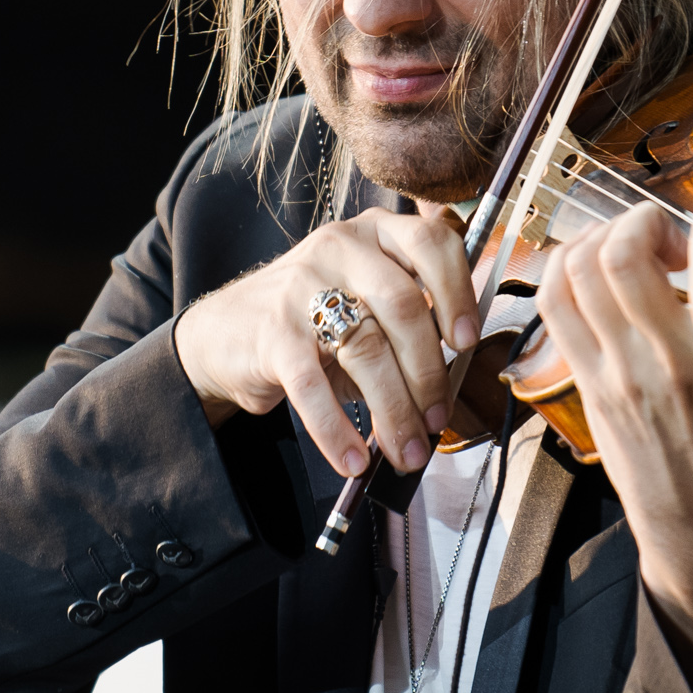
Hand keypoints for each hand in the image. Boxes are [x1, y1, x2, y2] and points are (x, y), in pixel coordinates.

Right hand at [173, 204, 478, 478]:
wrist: (225, 334)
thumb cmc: (311, 322)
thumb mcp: (364, 303)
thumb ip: (409, 325)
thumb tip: (450, 387)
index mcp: (375, 233)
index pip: (432, 244)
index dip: (458, 293)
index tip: (467, 342)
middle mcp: (340, 247)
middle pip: (404, 306)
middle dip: (428, 374)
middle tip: (436, 420)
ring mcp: (302, 285)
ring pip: (366, 349)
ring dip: (394, 411)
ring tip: (405, 450)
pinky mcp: (273, 331)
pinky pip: (313, 386)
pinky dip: (336, 430)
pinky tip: (353, 459)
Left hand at [539, 194, 692, 692]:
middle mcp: (668, 365)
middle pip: (624, 262)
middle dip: (643, 222)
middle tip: (668, 238)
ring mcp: (620, 375)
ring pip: (579, 276)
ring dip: (600, 240)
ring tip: (630, 247)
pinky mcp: (589, 387)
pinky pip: (556, 309)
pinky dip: (565, 271)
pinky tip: (593, 269)